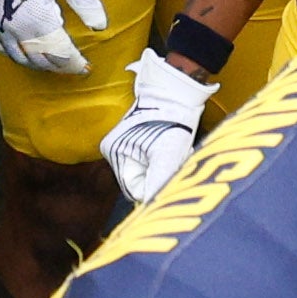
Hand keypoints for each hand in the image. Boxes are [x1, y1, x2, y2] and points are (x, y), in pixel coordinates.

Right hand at [0, 0, 102, 77]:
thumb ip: (84, 1)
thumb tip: (101, 24)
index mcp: (40, 21)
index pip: (61, 54)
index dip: (75, 63)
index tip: (85, 67)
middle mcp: (18, 30)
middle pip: (41, 60)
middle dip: (58, 66)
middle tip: (71, 67)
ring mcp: (0, 27)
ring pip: (19, 57)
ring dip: (37, 64)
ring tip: (49, 63)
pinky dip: (12, 54)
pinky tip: (19, 52)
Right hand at [101, 48, 209, 205]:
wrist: (178, 89)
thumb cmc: (171, 119)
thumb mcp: (166, 154)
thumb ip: (158, 183)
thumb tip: (155, 208)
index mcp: (115, 153)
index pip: (135, 190)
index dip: (156, 189)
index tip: (175, 180)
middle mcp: (116, 151)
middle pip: (142, 181)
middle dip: (163, 176)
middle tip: (180, 161)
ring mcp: (127, 145)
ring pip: (150, 172)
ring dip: (168, 168)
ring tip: (181, 151)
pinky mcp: (139, 140)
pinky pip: (154, 161)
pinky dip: (168, 159)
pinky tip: (179, 148)